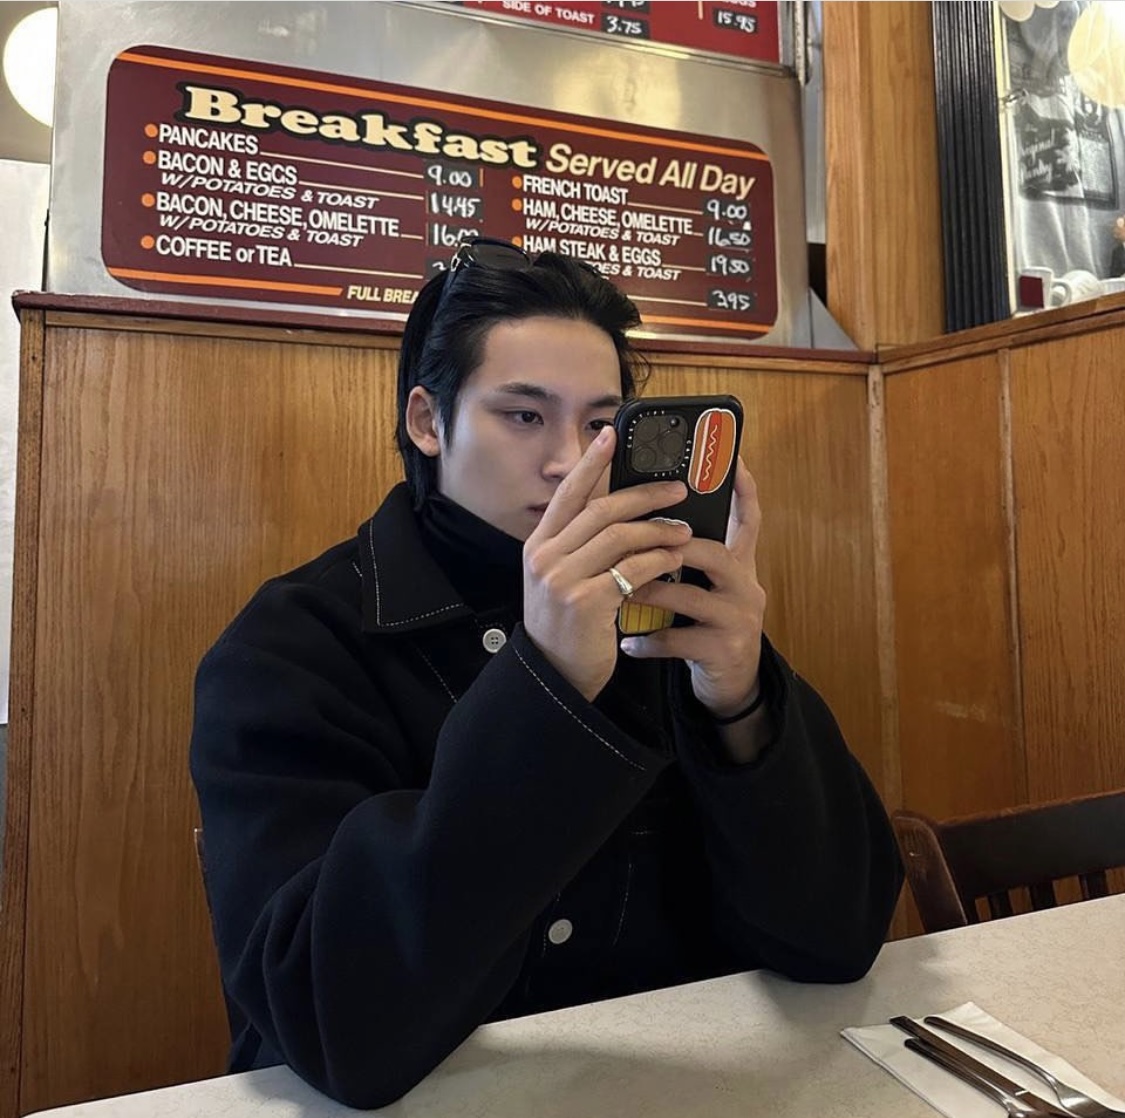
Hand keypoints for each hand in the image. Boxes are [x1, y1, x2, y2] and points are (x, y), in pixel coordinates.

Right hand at [522, 427, 691, 700]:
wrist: (556, 677)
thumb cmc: (568, 626)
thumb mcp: (561, 578)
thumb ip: (580, 545)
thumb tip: (622, 509)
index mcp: (538, 545)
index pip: (567, 493)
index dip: (590, 462)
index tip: (611, 435)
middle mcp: (545, 557)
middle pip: (601, 509)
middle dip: (644, 495)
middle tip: (677, 489)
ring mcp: (562, 579)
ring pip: (621, 537)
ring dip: (659, 529)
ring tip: (685, 529)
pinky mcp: (586, 602)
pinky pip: (632, 570)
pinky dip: (659, 560)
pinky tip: (675, 559)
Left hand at [618, 460, 765, 718]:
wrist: (730, 684)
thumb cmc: (706, 625)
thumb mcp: (705, 585)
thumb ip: (689, 553)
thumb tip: (649, 513)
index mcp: (738, 564)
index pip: (747, 519)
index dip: (743, 489)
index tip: (734, 459)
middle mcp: (746, 586)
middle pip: (714, 552)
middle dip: (671, 546)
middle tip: (635, 543)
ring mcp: (739, 619)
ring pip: (692, 595)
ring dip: (650, 591)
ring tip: (620, 591)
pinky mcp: (726, 650)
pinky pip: (679, 639)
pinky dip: (649, 641)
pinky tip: (627, 644)